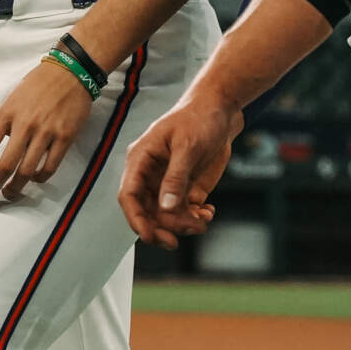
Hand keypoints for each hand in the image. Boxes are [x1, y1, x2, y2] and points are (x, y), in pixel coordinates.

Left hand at [0, 58, 95, 199]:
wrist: (70, 71)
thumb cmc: (38, 84)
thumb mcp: (12, 99)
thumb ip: (2, 123)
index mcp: (7, 114)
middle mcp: (24, 125)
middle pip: (5, 165)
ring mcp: (46, 132)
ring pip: (27, 171)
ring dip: (16, 187)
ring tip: (10, 193)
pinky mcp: (65, 137)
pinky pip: (50, 167)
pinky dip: (41, 178)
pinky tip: (36, 179)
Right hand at [117, 89, 241, 247]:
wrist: (221, 110)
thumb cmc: (198, 118)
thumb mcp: (187, 146)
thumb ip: (175, 177)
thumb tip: (165, 207)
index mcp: (141, 159)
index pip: (129, 195)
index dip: (136, 219)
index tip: (150, 235)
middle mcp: (151, 175)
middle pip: (146, 212)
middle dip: (162, 228)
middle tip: (178, 239)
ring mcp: (169, 183)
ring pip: (166, 216)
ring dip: (182, 224)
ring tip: (202, 220)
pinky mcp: (186, 188)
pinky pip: (184, 212)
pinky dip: (195, 218)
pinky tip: (208, 213)